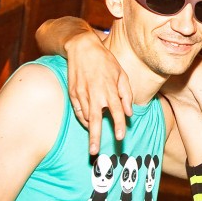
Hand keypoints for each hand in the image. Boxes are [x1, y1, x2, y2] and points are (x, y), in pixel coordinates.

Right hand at [66, 31, 132, 153]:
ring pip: (86, 117)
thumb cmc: (106, 61)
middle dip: (95, 138)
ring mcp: (81, 94)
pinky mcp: (72, 93)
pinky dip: (83, 119)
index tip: (119, 137)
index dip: (118, 125)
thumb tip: (129, 113)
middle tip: (94, 152)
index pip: (116, 112)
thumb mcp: (122, 75)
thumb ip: (126, 94)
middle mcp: (94, 94)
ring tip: (93, 141)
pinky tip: (88, 123)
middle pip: (95, 120)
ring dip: (90, 128)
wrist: (82, 48)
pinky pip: (77, 111)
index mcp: (109, 90)